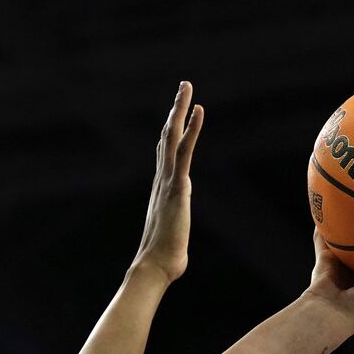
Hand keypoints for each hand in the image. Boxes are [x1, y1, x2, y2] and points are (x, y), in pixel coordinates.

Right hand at [131, 81, 203, 282]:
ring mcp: (168, 181)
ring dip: (180, 110)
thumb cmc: (163, 259)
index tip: (177, 113)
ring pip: (172, 136)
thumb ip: (173, 230)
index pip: (166, 153)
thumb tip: (174, 244)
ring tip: (187, 87)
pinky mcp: (178, 187)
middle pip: (167, 136)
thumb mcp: (171, 237)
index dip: (172, 131)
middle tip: (183, 87)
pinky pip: (185, 152)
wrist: (154, 266)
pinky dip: (192, 130)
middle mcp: (162, 179)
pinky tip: (199, 111)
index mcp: (161, 189)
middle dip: (175, 110)